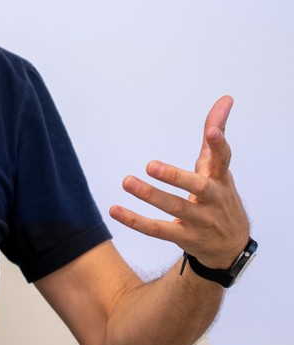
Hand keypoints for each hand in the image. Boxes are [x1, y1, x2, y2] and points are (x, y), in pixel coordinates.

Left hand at [109, 96, 249, 268]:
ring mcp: (199, 221)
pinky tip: (115, 210)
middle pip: (196, 188)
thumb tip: (226, 98)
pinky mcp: (183, 237)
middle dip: (175, 176)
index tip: (213, 131)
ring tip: (127, 181)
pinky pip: (157, 230)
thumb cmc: (219, 196)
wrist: (231, 246)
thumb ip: (216, 133)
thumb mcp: (218, 166)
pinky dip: (135, 221)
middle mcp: (212, 199)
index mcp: (220, 178)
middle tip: (150, 164)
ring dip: (150, 195)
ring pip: (174, 208)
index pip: (223, 159)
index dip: (219, 145)